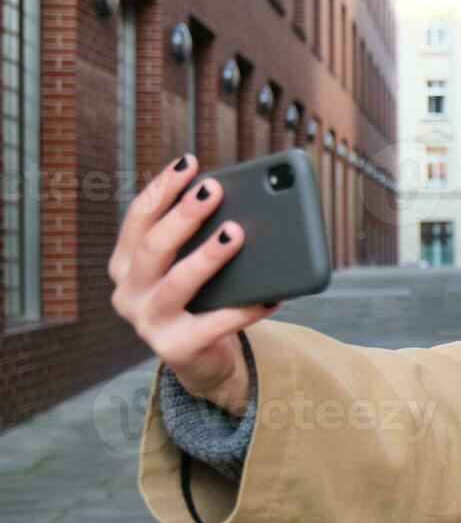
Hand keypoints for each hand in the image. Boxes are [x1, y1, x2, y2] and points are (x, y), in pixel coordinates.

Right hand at [109, 154, 280, 415]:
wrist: (204, 360)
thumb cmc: (202, 299)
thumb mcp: (193, 265)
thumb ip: (201, 237)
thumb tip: (240, 199)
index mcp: (126, 264)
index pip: (138, 217)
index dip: (162, 188)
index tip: (189, 162)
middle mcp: (128, 292)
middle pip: (154, 246)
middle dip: (185, 215)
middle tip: (215, 190)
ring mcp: (148, 323)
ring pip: (178, 282)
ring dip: (208, 256)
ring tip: (236, 233)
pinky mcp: (176, 348)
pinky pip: (216, 324)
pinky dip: (246, 308)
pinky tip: (272, 295)